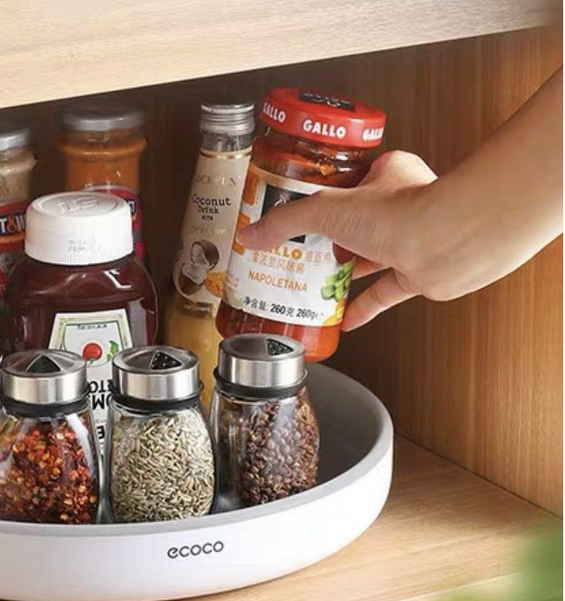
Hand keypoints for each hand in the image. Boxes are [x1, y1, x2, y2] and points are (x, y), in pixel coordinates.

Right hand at [235, 150, 439, 329]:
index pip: (347, 184)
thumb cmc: (407, 212)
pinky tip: (342, 320)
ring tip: (311, 286)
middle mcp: (400, 206)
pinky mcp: (417, 274)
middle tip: (296, 255)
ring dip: (343, 273)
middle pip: (355, 224)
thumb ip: (287, 222)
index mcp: (385, 175)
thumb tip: (251, 234)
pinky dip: (363, 307)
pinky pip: (385, 293)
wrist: (454, 241)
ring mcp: (410, 241)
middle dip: (327, 241)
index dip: (320, 198)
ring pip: (369, 259)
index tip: (295, 213)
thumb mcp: (330, 210)